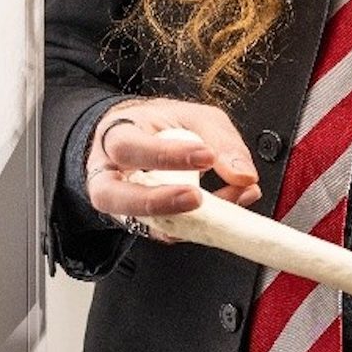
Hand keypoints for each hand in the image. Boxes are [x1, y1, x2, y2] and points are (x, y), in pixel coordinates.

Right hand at [84, 98, 261, 236]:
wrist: (143, 136)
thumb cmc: (162, 126)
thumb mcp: (194, 117)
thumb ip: (220, 140)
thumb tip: (243, 175)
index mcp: (116, 135)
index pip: (129, 147)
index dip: (166, 155)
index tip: (206, 156)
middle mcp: (109, 174)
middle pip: (112, 195)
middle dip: (156, 201)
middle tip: (195, 197)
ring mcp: (122, 204)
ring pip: (137, 222)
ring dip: (182, 220)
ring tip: (218, 211)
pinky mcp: (142, 225)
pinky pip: (164, 233)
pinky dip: (196, 228)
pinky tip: (223, 216)